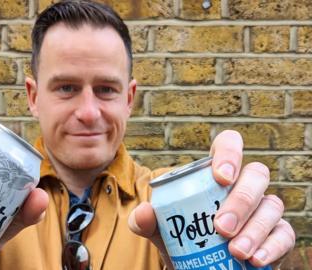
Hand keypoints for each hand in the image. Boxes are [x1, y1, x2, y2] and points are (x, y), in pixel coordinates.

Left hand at [128, 130, 294, 267]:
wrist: (197, 264)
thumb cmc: (181, 237)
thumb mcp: (159, 228)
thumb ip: (146, 219)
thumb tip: (144, 212)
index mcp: (216, 173)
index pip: (229, 144)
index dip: (229, 153)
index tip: (221, 177)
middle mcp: (244, 184)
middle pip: (256, 174)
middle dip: (241, 200)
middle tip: (221, 227)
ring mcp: (263, 208)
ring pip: (272, 205)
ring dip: (255, 228)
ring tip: (235, 251)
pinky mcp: (276, 233)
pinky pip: (283, 233)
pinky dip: (271, 246)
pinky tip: (256, 259)